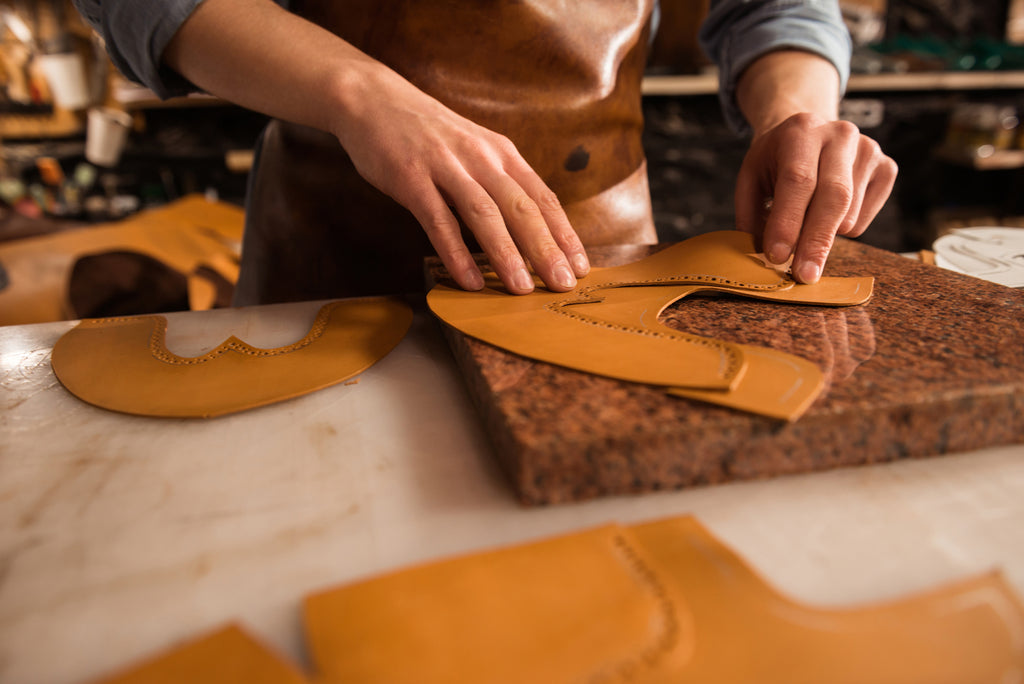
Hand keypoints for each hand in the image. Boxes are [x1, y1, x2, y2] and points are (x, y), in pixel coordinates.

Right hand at [331, 62, 589, 294]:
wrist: (375, 99)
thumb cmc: (429, 134)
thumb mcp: (476, 149)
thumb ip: (501, 182)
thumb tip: (530, 229)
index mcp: (502, 153)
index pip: (542, 197)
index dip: (564, 233)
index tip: (580, 267)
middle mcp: (480, 157)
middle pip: (521, 207)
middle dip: (546, 249)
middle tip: (562, 284)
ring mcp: (445, 167)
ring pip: (484, 214)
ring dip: (506, 253)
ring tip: (521, 289)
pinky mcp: (411, 178)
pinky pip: (438, 220)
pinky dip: (456, 252)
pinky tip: (469, 280)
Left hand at [734, 112, 897, 282]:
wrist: (808, 133)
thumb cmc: (776, 162)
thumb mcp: (751, 179)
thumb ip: (753, 216)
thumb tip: (765, 258)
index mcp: (801, 131)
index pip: (798, 180)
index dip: (788, 222)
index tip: (778, 256)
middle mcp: (840, 135)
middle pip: (834, 196)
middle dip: (816, 242)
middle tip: (803, 275)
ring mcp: (869, 149)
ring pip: (849, 213)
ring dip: (823, 235)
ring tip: (804, 222)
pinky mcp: (887, 168)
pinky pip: (865, 218)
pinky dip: (843, 229)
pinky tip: (829, 212)